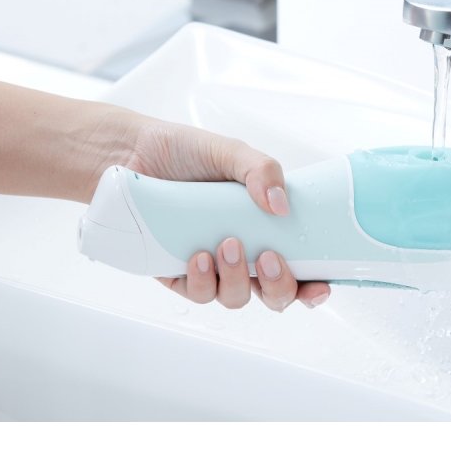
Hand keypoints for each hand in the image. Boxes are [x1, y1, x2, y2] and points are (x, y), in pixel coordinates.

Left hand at [127, 123, 330, 311]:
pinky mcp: (177, 274)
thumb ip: (262, 171)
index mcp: (265, 227)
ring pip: (235, 297)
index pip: (301, 266)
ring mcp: (211, 267)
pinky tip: (198, 256)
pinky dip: (202, 280)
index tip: (319, 287)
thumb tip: (280, 206)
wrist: (131, 153)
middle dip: (279, 288)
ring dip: (237, 279)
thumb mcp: (231, 153)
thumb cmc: (185, 152)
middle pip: (274, 295)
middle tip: (270, 258)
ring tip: (225, 244)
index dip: (313, 286)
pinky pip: (197, 293)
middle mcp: (242, 253)